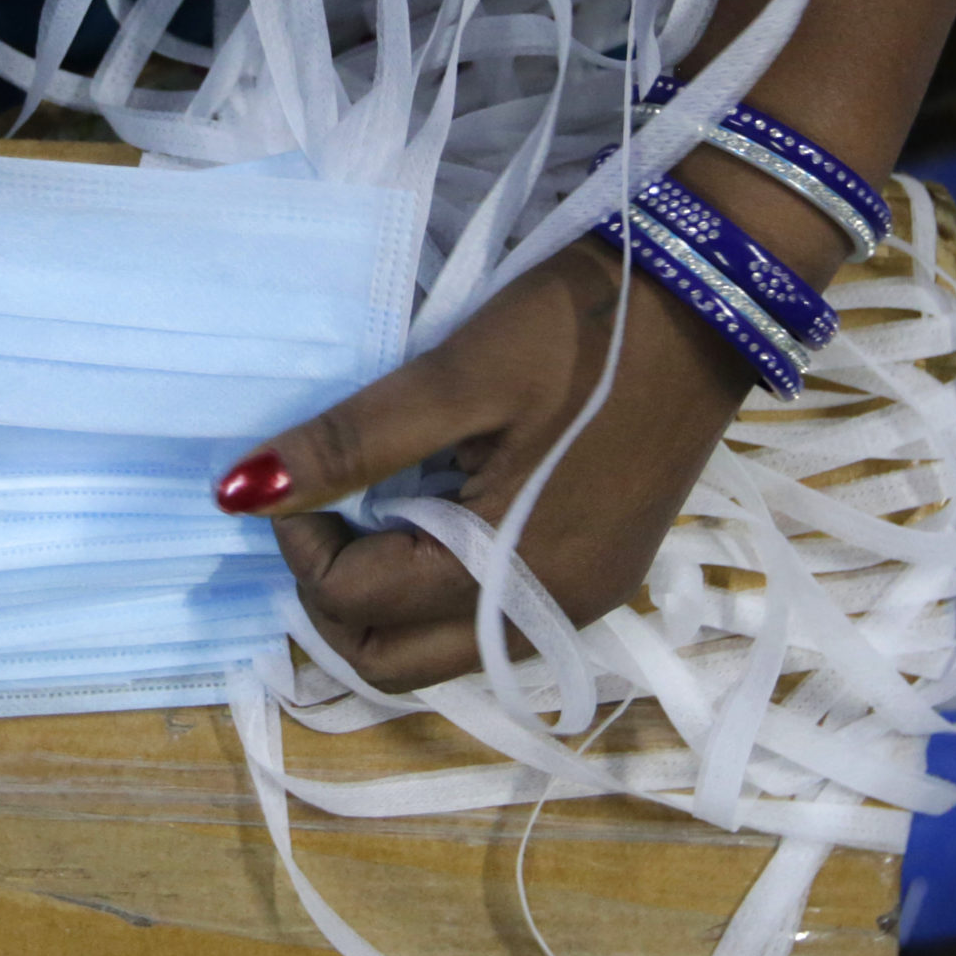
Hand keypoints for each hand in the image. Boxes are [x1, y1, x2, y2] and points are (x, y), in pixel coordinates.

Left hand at [216, 235, 761, 692]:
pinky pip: (489, 614)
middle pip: (391, 662)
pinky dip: (436, 580)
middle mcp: (550, 613)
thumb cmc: (582, 330)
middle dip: (333, 595)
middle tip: (323, 505)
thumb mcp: (456, 375)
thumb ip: (351, 443)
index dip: (300, 541)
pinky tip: (432, 504)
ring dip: (384, 594)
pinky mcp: (602, 568)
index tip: (298, 469)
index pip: (356, 607)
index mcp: (511, 574)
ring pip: (439, 645)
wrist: (713, 293)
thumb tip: (242, 491)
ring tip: (374, 501)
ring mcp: (583, 597)